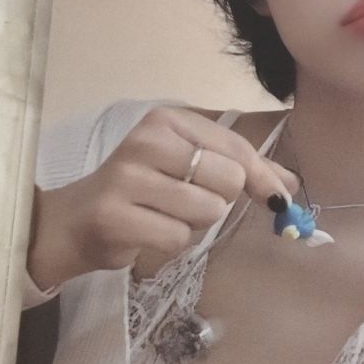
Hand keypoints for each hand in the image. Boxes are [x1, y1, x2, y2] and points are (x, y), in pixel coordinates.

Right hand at [26, 106, 298, 289]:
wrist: (73, 221)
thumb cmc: (139, 191)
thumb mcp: (187, 167)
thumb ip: (240, 170)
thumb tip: (290, 185)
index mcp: (167, 121)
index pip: (236, 148)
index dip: (263, 177)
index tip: (278, 197)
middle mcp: (147, 141)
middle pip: (228, 179)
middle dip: (218, 201)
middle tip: (186, 202)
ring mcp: (127, 177)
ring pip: (207, 211)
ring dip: (194, 224)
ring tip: (163, 216)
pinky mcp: (115, 215)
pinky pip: (178, 237)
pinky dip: (171, 243)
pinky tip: (147, 232)